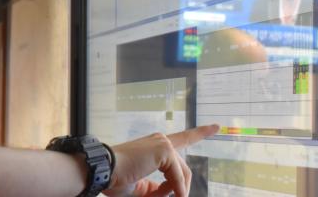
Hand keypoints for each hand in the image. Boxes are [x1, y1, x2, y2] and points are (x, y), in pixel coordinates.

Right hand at [103, 125, 218, 196]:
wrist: (101, 171)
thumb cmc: (114, 179)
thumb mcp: (140, 188)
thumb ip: (157, 189)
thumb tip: (175, 192)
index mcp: (154, 146)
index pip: (182, 139)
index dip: (200, 133)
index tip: (216, 126)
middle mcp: (160, 141)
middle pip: (183, 169)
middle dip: (178, 187)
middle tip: (164, 196)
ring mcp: (163, 144)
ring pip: (182, 174)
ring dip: (174, 191)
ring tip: (159, 196)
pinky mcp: (164, 151)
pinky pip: (178, 177)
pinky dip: (176, 189)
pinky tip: (173, 195)